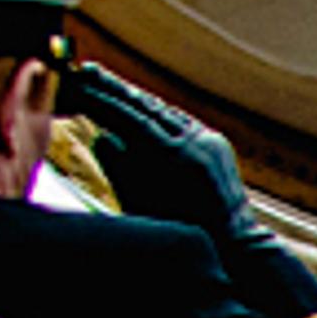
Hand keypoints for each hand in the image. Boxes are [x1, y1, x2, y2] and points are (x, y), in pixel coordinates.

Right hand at [62, 63, 258, 241]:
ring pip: (165, 112)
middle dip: (115, 90)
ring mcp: (210, 141)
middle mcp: (195, 143)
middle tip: (88, 71)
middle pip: (148, 108)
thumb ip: (121, 169)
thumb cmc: (183, 234)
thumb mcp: (144, 205)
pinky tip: (142, 105)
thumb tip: (103, 136)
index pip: (131, 118)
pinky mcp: (218, 145)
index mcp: (176, 158)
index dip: (103, 101)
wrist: (236, 246)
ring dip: (136, 98)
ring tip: (107, 82)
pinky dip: (159, 114)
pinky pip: (182, 122)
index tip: (80, 85)